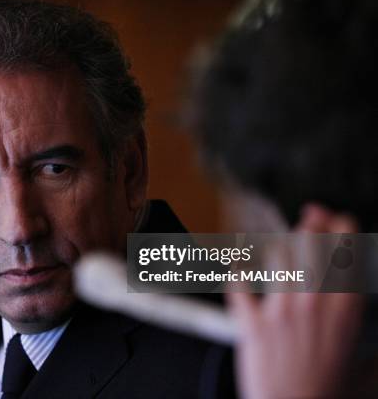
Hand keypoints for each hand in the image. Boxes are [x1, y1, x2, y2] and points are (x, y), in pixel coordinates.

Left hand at [229, 205, 363, 398]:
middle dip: (311, 223)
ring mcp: (280, 312)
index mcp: (345, 311)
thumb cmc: (328, 395)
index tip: (337, 220)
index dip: (341, 227)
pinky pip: (237, 284)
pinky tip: (236, 263)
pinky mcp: (251, 323)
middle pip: (311, 243)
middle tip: (309, 216)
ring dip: (277, 245)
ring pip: (277, 255)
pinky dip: (234, 270)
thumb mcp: (365, 370)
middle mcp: (313, 305)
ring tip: (279, 246)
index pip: (347, 252)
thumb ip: (375, 354)